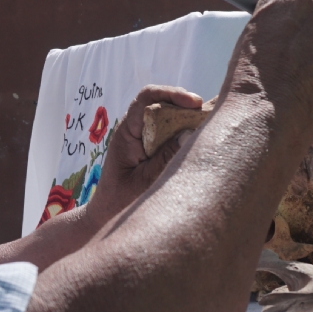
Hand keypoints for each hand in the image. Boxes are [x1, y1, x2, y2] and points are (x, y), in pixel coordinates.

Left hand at [85, 84, 201, 222]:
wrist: (104, 217)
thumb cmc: (119, 202)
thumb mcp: (144, 182)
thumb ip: (165, 158)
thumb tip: (189, 133)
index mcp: (126, 133)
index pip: (146, 99)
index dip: (171, 94)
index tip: (194, 103)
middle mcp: (134, 130)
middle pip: (161, 103)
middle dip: (185, 106)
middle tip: (208, 116)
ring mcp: (143, 139)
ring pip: (167, 117)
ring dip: (187, 119)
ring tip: (208, 128)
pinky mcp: (151, 149)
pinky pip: (169, 133)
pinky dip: (184, 133)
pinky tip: (199, 142)